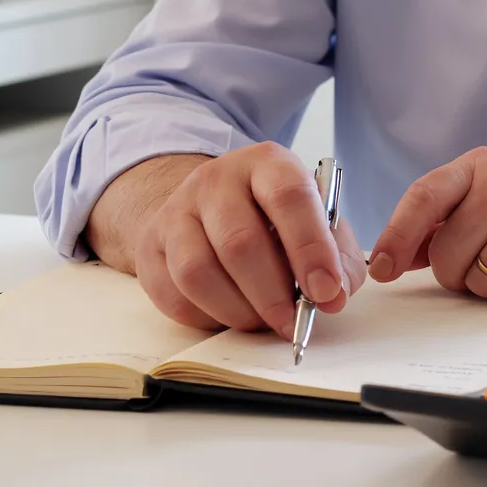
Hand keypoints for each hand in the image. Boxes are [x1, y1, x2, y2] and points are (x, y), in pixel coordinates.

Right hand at [85, 144, 365, 335]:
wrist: (210, 204)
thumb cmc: (276, 218)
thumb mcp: (318, 219)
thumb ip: (337, 256)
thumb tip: (333, 297)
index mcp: (268, 163)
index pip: (290, 198)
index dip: (310, 249)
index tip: (327, 291)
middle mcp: (217, 179)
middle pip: (240, 242)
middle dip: (273, 294)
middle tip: (293, 322)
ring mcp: (176, 210)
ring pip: (199, 272)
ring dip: (238, 310)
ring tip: (263, 321)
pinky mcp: (149, 245)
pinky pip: (173, 294)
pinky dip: (207, 317)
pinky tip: (231, 314)